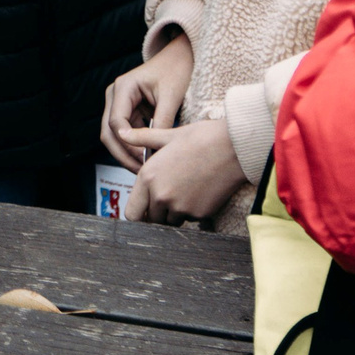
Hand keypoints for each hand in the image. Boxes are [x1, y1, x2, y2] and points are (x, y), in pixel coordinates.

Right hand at [100, 37, 194, 168]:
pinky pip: (125, 133)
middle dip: (122, 154)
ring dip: (126, 153)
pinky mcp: (126, 110)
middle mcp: (115, 95)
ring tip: (144, 169)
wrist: (179, 57)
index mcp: (123, 87)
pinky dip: (133, 147)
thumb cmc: (176, 72)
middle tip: (140, 172)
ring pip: (113, 136)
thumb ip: (162, 123)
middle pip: (108, 132)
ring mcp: (118, 103)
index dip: (129, 144)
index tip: (145, 159)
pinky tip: (147, 159)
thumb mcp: (171, 97)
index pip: (116, 123)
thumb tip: (156, 152)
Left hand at [119, 118, 246, 224]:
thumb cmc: (200, 138)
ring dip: (174, 212)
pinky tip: (200, 191)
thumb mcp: (167, 135)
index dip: (139, 213)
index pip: (133, 213)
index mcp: (148, 177)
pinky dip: (192, 211)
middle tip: (169, 195)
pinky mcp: (199, 214)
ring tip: (186, 189)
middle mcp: (162, 196)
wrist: (233, 148)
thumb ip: (141, 138)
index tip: (145, 209)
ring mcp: (181, 208)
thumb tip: (121, 133)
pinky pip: (190, 219)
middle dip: (157, 212)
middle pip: (152, 220)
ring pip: (171, 221)